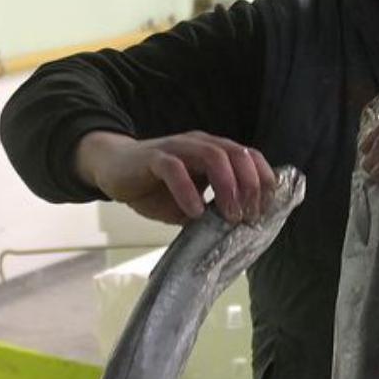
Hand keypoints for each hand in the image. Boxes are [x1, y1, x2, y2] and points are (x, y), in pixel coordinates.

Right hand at [73, 130, 276, 226]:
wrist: (113, 169)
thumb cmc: (156, 187)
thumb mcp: (191, 202)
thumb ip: (213, 212)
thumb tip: (237, 233)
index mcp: (214, 151)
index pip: (250, 157)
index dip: (264, 181)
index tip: (265, 210)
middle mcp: (201, 144)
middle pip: (238, 155)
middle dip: (251, 187)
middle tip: (249, 217)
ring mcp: (178, 148)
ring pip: (214, 156)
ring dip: (227, 188)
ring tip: (229, 216)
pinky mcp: (154, 157)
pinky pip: (175, 169)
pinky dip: (188, 191)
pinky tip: (194, 213)